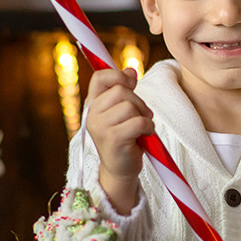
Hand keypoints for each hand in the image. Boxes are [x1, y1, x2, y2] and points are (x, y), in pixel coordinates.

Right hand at [85, 68, 153, 213]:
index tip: (131, 84)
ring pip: (129, 106)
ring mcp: (100, 127)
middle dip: (138, 102)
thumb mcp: (122, 112)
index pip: (100, 77)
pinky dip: (148, 127)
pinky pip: (138, 122)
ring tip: (143, 127)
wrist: (121, 169)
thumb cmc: (124, 138)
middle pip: (121, 91)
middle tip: (142, 116)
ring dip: (144, 116)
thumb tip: (131, 70)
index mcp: (93, 105)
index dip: (118, 75)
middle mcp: (92, 115)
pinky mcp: (113, 140)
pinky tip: (145, 135)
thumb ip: (124, 91)